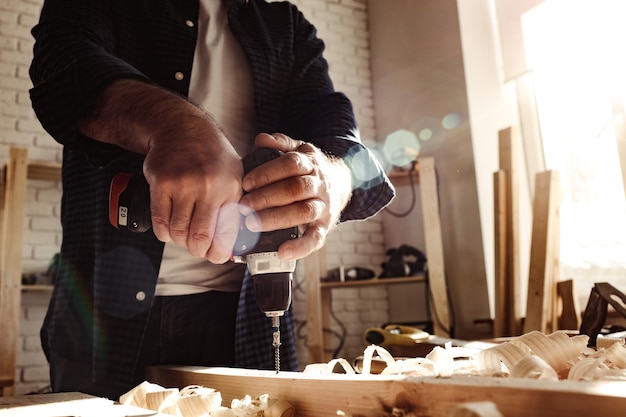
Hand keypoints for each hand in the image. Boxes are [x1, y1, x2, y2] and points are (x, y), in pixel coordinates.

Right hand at [78, 79, 243, 262]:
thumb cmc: (212, 156)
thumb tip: (231, 246)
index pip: (226, 233)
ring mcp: (183, 185)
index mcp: (230, 187)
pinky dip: (164, 233)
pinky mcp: (161, 184)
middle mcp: (208, 186)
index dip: (219, 253)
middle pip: (200, 239)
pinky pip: (160, 222)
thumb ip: (234, 209)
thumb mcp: (234, 177)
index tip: (215, 256)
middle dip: (198, 251)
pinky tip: (170, 228)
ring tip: (184, 235)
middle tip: (197, 249)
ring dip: (180, 241)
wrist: (183, 128)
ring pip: (178, 233)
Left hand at [239, 133, 352, 260]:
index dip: (268, 173)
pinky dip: (300, 247)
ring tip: (252, 224)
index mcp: (311, 163)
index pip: (291, 164)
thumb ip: (281, 144)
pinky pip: (316, 239)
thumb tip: (262, 140)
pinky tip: (282, 252)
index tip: (246, 182)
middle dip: (267, 197)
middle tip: (244, 205)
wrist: (342, 183)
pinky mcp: (325, 227)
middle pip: (295, 189)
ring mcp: (324, 207)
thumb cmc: (310, 169)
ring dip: (277, 218)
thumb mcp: (299, 150)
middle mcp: (319, 184)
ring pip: (304, 212)